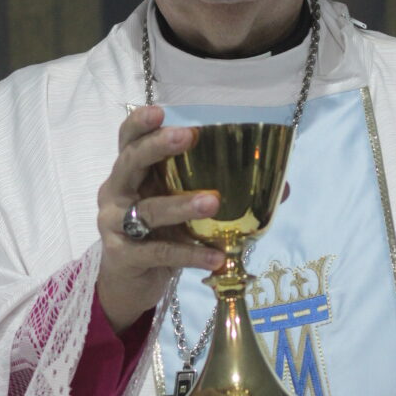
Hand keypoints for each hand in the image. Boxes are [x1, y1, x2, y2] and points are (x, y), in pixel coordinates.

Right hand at [95, 107, 221, 331]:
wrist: (130, 284)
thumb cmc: (159, 235)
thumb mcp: (182, 209)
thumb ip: (218, 192)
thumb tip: (281, 187)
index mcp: (130, 174)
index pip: (128, 140)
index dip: (140, 123)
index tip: (161, 111)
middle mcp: (115, 193)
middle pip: (130, 162)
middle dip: (158, 147)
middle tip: (188, 137)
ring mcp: (114, 225)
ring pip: (147, 210)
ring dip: (181, 205)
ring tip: (213, 203)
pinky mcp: (123, 257)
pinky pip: (159, 252)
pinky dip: (189, 254)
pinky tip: (214, 257)